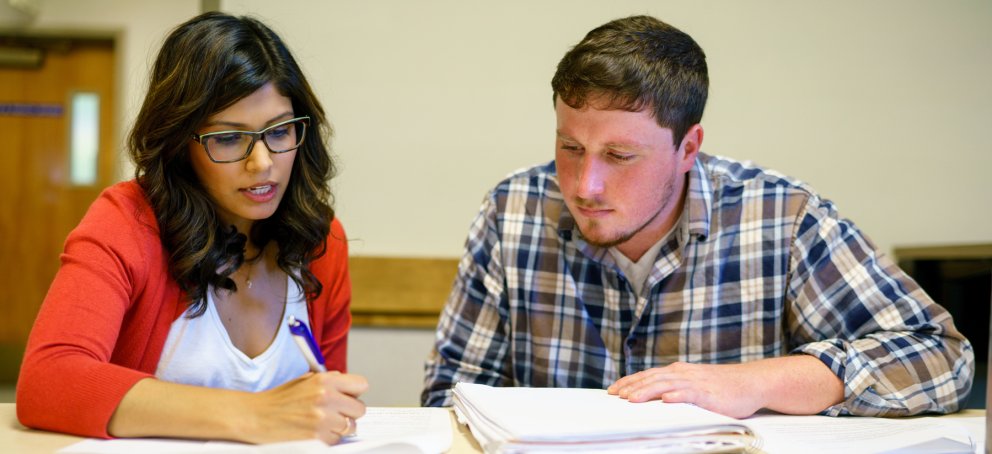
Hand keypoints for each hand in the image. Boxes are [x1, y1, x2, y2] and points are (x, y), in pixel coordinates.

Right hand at [246, 371, 368, 443]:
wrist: (256, 416)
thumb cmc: (278, 399)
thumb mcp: (305, 380)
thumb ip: (329, 381)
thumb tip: (348, 385)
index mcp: (325, 380)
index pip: (361, 385)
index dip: (355, 393)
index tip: (348, 398)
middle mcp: (326, 397)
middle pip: (360, 409)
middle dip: (349, 413)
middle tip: (336, 414)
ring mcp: (322, 418)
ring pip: (350, 427)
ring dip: (340, 428)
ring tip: (324, 424)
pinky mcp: (317, 437)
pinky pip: (336, 440)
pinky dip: (328, 439)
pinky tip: (315, 433)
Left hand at [607, 356, 843, 418]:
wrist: (751, 382)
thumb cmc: (721, 387)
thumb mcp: (693, 385)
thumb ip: (675, 388)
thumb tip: (653, 398)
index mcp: (677, 372)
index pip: (647, 375)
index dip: (629, 382)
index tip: (612, 390)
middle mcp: (683, 374)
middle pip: (652, 378)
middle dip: (632, 387)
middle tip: (616, 395)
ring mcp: (696, 382)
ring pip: (667, 384)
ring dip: (647, 391)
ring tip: (632, 398)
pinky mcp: (710, 392)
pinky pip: (691, 393)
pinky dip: (678, 395)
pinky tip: (667, 399)